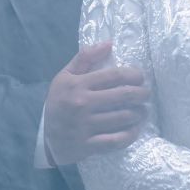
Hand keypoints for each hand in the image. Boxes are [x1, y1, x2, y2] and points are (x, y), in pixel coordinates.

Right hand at [44, 42, 149, 165]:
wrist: (44, 137)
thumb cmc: (58, 102)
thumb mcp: (65, 76)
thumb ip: (85, 58)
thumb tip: (109, 43)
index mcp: (78, 85)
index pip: (114, 76)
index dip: (134, 75)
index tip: (140, 78)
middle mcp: (82, 104)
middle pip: (124, 95)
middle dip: (142, 93)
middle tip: (146, 94)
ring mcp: (85, 126)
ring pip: (124, 117)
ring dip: (139, 113)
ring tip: (142, 110)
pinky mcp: (88, 145)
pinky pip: (116, 140)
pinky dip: (131, 134)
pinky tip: (135, 128)